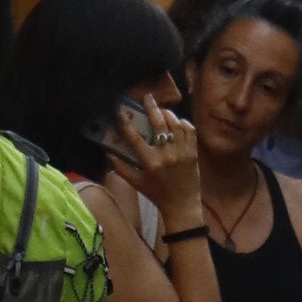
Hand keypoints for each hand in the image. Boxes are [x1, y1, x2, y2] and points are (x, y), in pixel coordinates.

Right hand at [109, 94, 201, 226]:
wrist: (181, 205)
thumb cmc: (156, 193)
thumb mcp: (136, 183)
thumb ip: (120, 168)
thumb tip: (108, 153)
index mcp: (150, 162)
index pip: (135, 137)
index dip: (126, 122)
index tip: (120, 110)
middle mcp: (167, 155)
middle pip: (159, 124)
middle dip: (152, 107)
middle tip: (148, 97)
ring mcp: (182, 152)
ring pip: (176, 124)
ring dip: (168, 114)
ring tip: (161, 111)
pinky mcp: (193, 152)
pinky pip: (189, 130)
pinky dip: (182, 123)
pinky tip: (176, 123)